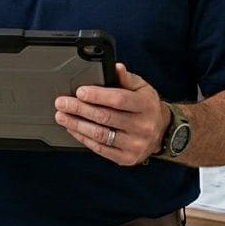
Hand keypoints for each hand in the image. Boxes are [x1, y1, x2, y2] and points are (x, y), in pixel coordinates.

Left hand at [54, 63, 168, 165]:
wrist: (162, 133)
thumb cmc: (147, 107)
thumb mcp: (142, 88)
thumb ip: (127, 78)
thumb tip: (116, 67)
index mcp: (145, 106)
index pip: (119, 100)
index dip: (97, 96)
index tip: (79, 91)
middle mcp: (142, 126)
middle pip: (105, 117)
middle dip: (80, 109)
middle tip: (62, 103)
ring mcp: (134, 145)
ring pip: (100, 134)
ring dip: (77, 125)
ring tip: (62, 116)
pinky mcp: (126, 158)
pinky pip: (100, 149)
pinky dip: (83, 138)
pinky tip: (73, 129)